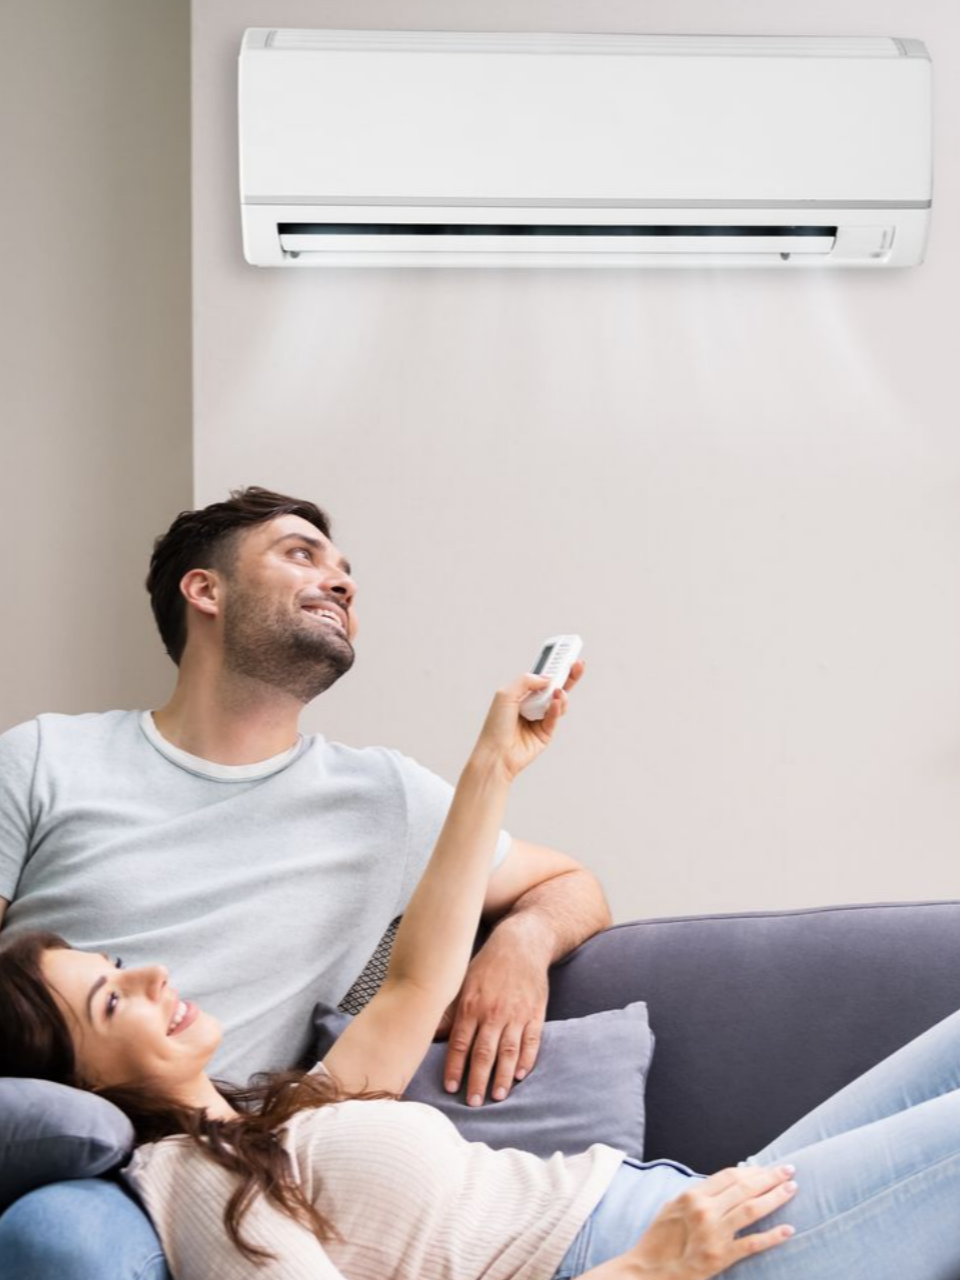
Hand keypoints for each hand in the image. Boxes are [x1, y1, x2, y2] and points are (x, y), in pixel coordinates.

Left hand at [436, 930, 548, 1104]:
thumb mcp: (464, 982)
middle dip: (478, 1080)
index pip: (461, 1043)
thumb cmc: (487, 965)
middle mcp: (494, 1012)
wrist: (521, 944)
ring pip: (509, 1051)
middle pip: (484, 1053)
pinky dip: (527, 1060)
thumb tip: (431, 1033)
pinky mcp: (535, 1013)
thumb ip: (451, 1010)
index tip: (451, 1088)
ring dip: (502, 1076)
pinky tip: (520, 1075)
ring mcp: (517, 1014)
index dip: (455, 1068)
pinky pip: (532, 1041)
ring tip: (497, 1096)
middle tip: (473, 1102)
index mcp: (472, 1005)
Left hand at [470, 660, 583, 782]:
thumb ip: (526, 681)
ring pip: (559, 702)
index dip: (552, 667)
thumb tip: (547, 678)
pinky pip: (555, 717)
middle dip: (567, 676)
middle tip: (578, 665)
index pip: (540, 677)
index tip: (565, 654)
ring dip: (562, 695)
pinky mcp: (546, 733)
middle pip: (554, 687)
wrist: (496, 754)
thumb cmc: (495, 726)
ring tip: (560, 691)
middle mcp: (531, 705)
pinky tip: (556, 703)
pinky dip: (557, 709)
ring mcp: (539, 719)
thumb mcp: (506, 694)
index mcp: (521, 694)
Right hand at [628, 1166, 796, 1278]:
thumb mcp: (673, 1207)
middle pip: (745, 1188)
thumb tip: (725, 1186)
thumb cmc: (658, 1239)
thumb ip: (699, 1195)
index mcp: (693, 1195)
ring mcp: (714, 1234)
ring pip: (752, 1210)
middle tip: (789, 1170)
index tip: (768, 1167)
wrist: (647, 1271)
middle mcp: (705, 1211)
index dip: (752, 1170)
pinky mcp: (720, 1257)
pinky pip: (752, 1244)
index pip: (730, 1176)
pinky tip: (788, 1229)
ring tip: (792, 1189)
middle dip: (770, 1177)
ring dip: (775, 1198)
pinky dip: (772, 1236)